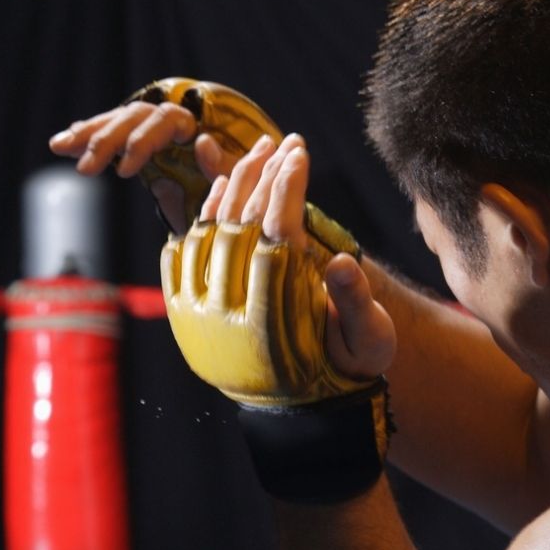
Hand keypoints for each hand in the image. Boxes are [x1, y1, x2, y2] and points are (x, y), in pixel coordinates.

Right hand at [49, 97, 236, 182]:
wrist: (237, 169)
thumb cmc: (238, 175)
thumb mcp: (236, 172)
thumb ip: (223, 162)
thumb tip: (203, 141)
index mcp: (191, 123)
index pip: (162, 122)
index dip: (141, 144)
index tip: (124, 172)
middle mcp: (167, 116)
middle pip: (133, 117)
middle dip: (107, 141)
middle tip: (86, 170)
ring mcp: (150, 124)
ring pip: (117, 119)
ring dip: (87, 133)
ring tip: (58, 146)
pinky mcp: (137, 136)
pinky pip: (110, 130)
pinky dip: (88, 134)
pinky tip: (65, 143)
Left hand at [201, 131, 396, 381]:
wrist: (300, 407)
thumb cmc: (345, 364)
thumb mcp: (367, 340)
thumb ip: (355, 301)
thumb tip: (340, 261)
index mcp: (271, 329)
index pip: (274, 240)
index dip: (287, 191)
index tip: (300, 152)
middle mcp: (225, 325)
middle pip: (236, 231)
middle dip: (259, 179)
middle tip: (282, 143)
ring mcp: (197, 320)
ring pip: (204, 237)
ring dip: (228, 189)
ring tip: (255, 153)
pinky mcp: (182, 314)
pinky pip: (181, 255)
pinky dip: (198, 216)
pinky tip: (219, 186)